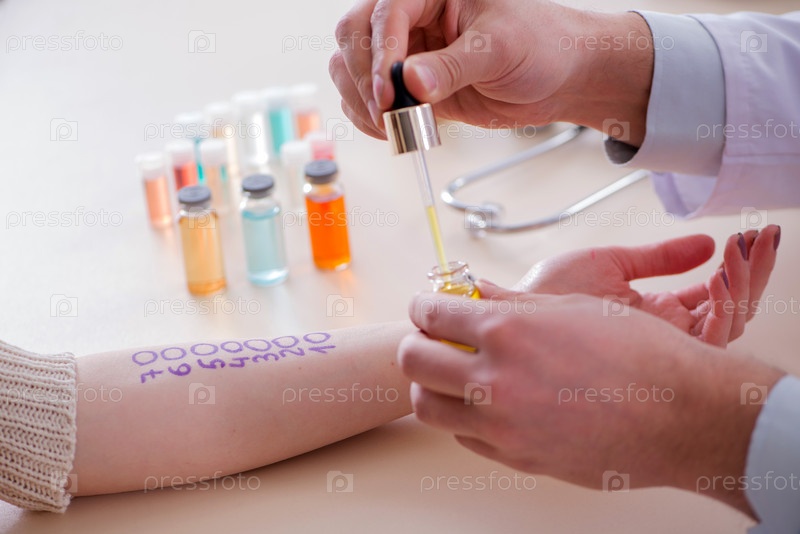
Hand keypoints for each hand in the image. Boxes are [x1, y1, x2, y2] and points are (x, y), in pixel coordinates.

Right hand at [329, 0, 652, 143]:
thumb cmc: (542, 45)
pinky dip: (368, 117)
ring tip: (391, 127)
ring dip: (361, 100)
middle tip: (388, 114)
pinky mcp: (409, 86)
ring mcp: (408, 52)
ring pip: (351, 67)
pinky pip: (366, 97)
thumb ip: (453, 66)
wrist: (560, 78)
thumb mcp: (500, 49)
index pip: (386, 14)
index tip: (389, 93)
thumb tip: (410, 80)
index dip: (381, 55)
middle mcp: (414, 18)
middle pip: (355, 37)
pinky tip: (388, 130)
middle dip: (365, 79)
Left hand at [398, 292, 784, 515]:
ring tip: (453, 376)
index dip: (423, 307)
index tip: (427, 308)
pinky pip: (464, 437)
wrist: (682, 415)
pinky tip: (486, 404)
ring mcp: (501, 426)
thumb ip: (513, 303)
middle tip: (432, 340)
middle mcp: (494, 380)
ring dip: (431, 386)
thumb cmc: (639, 354)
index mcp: (506, 332)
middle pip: (415, 361)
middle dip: (417, 344)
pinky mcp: (516, 457)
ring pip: (428, 407)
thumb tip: (474, 293)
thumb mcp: (573, 309)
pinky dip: (464, 418)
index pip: (431, 315)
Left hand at [495, 227, 780, 346]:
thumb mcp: (609, 264)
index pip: (712, 296)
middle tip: (764, 237)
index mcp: (654, 316)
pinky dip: (721, 304)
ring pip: (725, 326)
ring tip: (744, 249)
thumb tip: (704, 241)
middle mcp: (661, 337)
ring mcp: (658, 349)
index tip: (752, 236)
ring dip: (743, 283)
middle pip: (729, 312)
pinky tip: (720, 274)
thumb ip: (659, 257)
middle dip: (753, 273)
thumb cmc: (549, 296)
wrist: (511, 320)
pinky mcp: (653, 356)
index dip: (738, 268)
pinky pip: (705, 338)